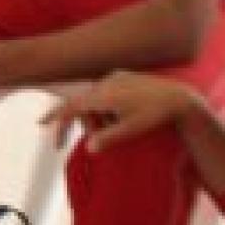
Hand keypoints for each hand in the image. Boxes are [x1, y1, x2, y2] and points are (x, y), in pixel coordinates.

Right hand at [45, 72, 201, 152]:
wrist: (180, 98)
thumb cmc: (156, 116)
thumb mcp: (131, 130)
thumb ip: (108, 139)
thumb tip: (88, 148)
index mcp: (104, 95)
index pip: (71, 107)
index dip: (56, 120)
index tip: (44, 130)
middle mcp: (105, 82)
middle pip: (82, 105)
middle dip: (83, 124)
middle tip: (91, 140)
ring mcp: (115, 77)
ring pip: (94, 99)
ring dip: (96, 116)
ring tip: (113, 128)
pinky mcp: (125, 76)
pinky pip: (105, 92)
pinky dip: (104, 106)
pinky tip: (120, 115)